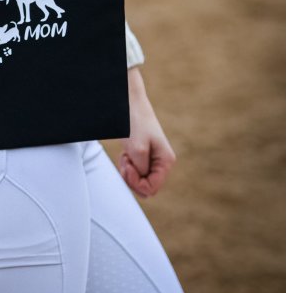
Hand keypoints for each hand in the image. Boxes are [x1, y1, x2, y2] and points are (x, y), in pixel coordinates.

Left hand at [117, 67, 176, 198]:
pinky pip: (135, 172)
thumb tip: (145, 189)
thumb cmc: (135, 123)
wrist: (131, 103)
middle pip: (146, 187)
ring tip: (126, 156)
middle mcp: (162, 162)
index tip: (128, 167)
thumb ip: (142, 171)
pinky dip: (127, 166)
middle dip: (132, 178)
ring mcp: (153, 160)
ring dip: (128, 172)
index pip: (152, 188)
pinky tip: (125, 154)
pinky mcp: (144, 156)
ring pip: (139, 180)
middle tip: (126, 162)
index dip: (136, 183)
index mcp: (166, 161)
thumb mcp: (137, 149)